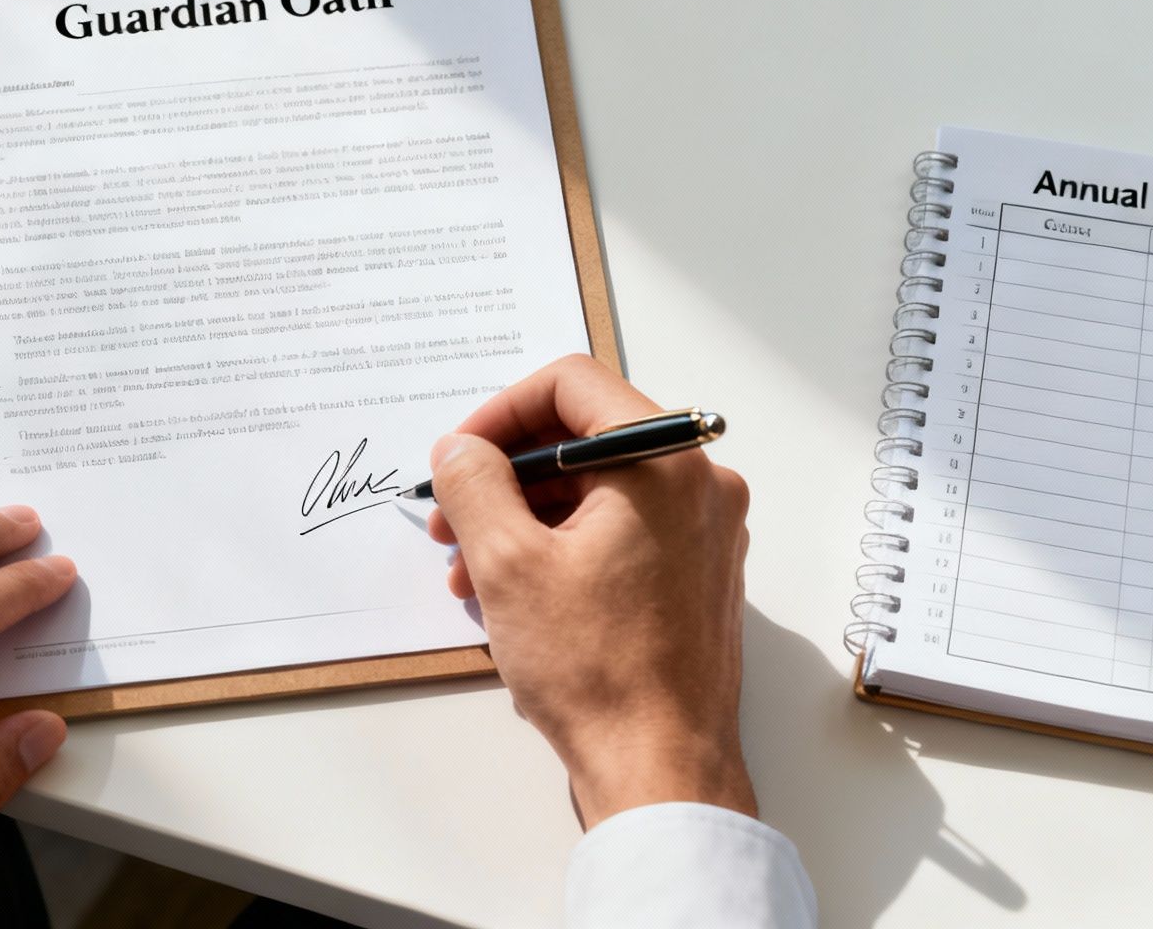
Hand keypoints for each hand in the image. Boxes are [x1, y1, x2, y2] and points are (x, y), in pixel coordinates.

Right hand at [427, 355, 756, 828]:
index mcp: (666, 464)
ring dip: (525, 519)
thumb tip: (461, 449)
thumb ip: (474, 484)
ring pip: (596, 492)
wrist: (660, 767)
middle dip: (505, 477)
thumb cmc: (600, 673)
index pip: (574, 384)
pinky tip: (512, 595)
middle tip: (450, 518)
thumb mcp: (508, 564)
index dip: (501, 411)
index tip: (460, 453)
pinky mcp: (694, 576)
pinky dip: (562, 548)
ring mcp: (703, 534)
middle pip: (584, 439)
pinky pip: (618, 533)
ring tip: (469, 574)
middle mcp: (699, 487)